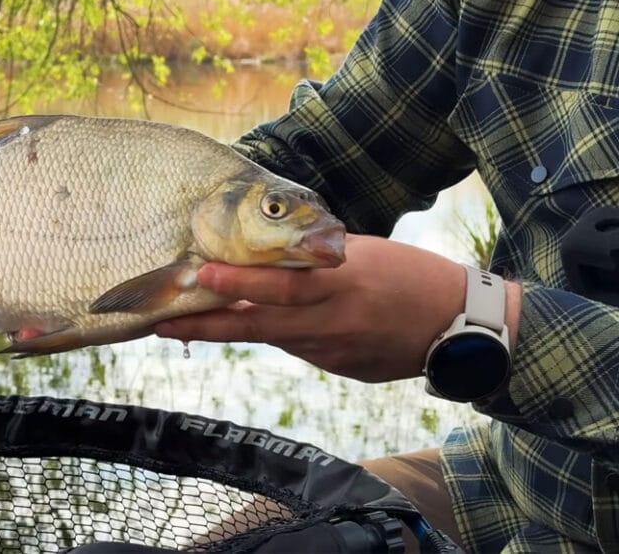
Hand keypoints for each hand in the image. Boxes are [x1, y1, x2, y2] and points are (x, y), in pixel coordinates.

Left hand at [156, 234, 520, 382]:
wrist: (459, 326)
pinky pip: (297, 347)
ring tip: (186, 323)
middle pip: (259, 324)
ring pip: (272, 337)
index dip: (237, 282)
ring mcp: (333, 350)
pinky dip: (275, 334)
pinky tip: (258, 324)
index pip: (280, 285)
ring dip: (231, 329)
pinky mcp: (338, 366)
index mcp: (342, 283)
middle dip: (206, 324)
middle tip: (162, 323)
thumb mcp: (364, 255)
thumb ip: (314, 263)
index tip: (199, 274)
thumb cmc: (412, 275)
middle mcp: (332, 321)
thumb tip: (269, 267)